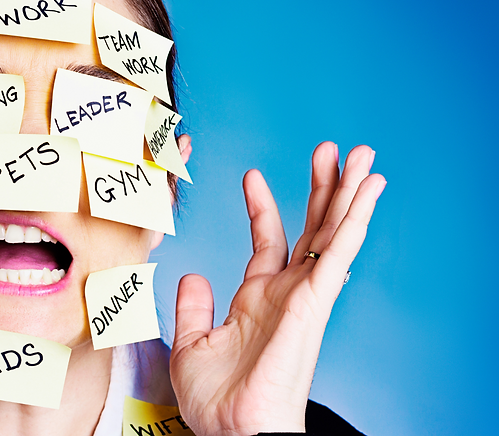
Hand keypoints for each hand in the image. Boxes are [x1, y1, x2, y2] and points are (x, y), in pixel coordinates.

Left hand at [170, 143, 384, 435]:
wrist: (231, 430)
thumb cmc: (215, 400)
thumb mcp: (190, 342)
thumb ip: (192, 306)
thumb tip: (193, 275)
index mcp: (257, 298)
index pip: (266, 241)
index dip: (262, 207)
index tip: (252, 174)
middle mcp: (285, 293)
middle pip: (311, 228)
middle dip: (322, 189)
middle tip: (331, 149)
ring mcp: (304, 295)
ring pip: (331, 233)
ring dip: (347, 193)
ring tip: (362, 155)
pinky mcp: (315, 301)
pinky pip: (338, 252)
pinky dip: (354, 218)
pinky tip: (368, 189)